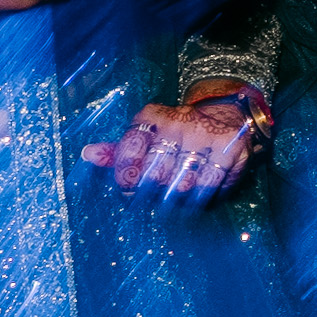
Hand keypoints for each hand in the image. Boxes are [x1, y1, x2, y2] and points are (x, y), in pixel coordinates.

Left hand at [84, 91, 263, 205]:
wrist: (225, 116)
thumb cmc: (177, 133)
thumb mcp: (147, 135)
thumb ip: (119, 149)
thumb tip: (87, 154)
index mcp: (152, 117)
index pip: (129, 152)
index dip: (125, 178)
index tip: (127, 189)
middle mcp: (179, 121)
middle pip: (155, 174)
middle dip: (150, 193)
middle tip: (150, 199)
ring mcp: (206, 134)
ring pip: (182, 183)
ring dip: (176, 199)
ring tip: (173, 200)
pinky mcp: (229, 146)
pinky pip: (210, 184)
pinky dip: (203, 196)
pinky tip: (198, 195)